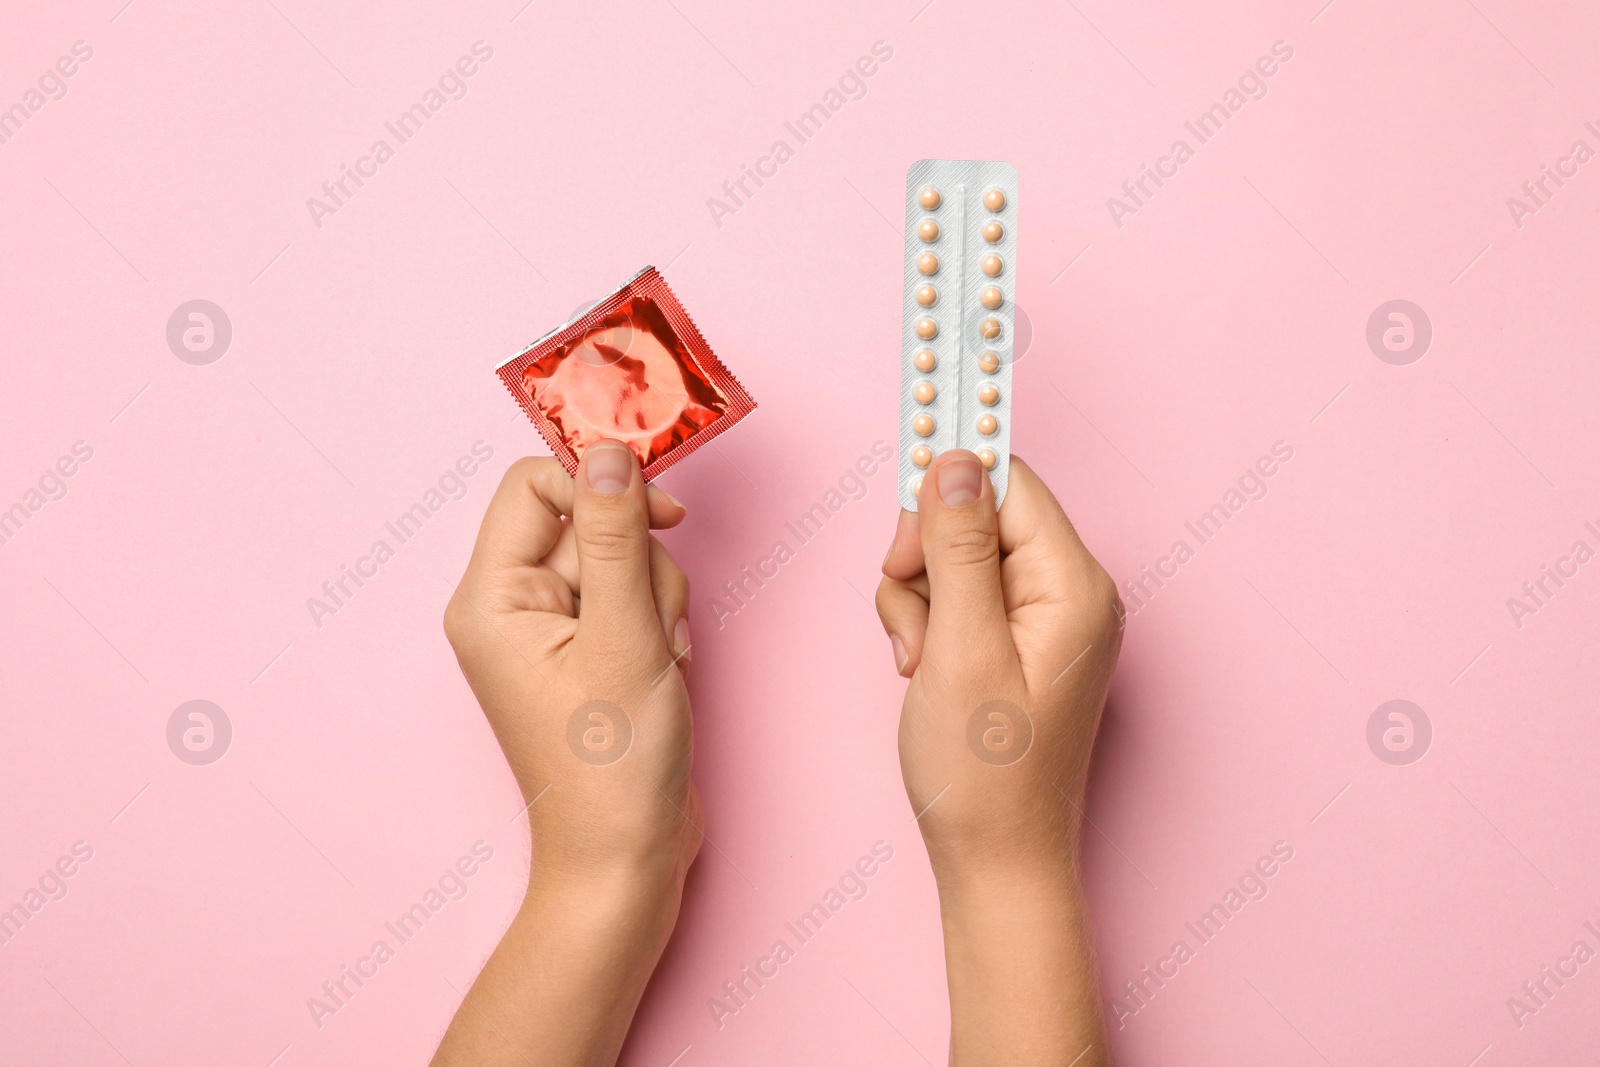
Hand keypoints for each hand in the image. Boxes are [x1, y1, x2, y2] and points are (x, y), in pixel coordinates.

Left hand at [435, 441, 700, 1065]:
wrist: (627, 854)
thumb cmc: (613, 765)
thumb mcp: (624, 636)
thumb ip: (616, 538)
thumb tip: (609, 453)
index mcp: (490, 599)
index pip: (535, 486)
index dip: (601, 488)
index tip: (662, 514)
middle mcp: (510, 608)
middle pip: (589, 523)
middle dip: (641, 565)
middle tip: (649, 627)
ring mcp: (550, 631)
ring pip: (621, 559)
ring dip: (659, 599)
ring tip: (659, 659)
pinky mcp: (588, 649)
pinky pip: (633, 597)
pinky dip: (662, 624)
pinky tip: (664, 670)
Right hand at [876, 450, 1122, 1065]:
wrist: (995, 862)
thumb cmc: (985, 775)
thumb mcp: (959, 648)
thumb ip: (959, 548)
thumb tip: (955, 460)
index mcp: (1075, 586)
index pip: (1009, 484)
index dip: (946, 487)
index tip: (898, 481)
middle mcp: (1071, 594)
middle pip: (979, 516)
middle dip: (926, 555)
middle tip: (910, 612)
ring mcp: (1045, 620)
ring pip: (957, 556)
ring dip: (918, 597)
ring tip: (918, 659)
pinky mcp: (1016, 643)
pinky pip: (959, 597)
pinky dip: (926, 624)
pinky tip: (922, 669)